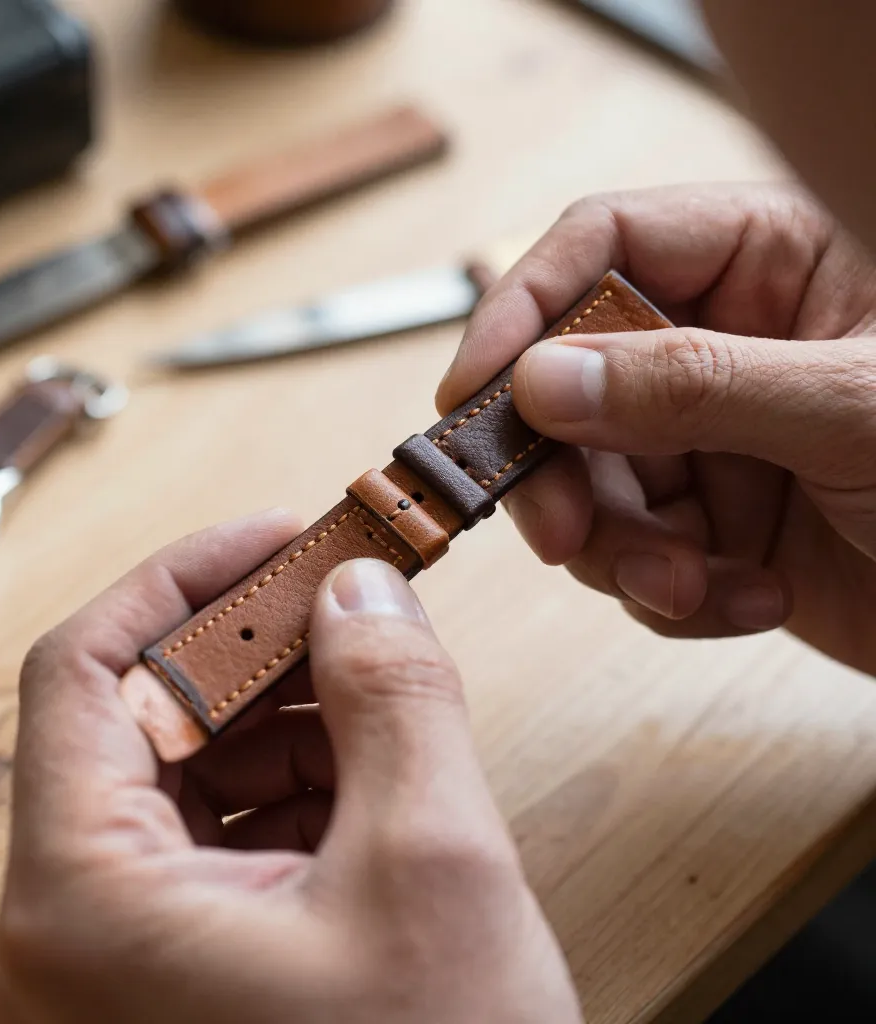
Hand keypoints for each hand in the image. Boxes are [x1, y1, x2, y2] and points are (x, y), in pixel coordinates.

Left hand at [0, 510, 582, 1023]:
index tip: (273, 538)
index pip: (81, 670)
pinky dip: (294, 780)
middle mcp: (73, 936)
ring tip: (375, 680)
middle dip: (254, 646)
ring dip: (283, 710)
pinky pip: (220, 836)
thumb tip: (361, 589)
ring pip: (187, 773)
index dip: (181, 581)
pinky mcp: (183, 977)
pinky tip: (367, 763)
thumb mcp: (432, 869)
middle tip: (347, 597)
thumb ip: (393, 697)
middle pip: (140, 718)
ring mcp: (122, 963)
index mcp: (84, 906)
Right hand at [437, 183, 875, 674]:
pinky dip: (671, 594)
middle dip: (563, 471)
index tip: (472, 392)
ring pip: (592, 486)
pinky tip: (744, 601)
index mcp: (766, 263)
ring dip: (624, 552)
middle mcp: (722, 347)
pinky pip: (635, 558)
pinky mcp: (712, 527)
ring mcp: (712, 441)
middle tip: (563, 532)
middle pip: (572, 384)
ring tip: (692, 584)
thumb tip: (545, 379)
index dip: (521, 309)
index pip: (601, 246)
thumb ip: (693, 384)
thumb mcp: (852, 408)